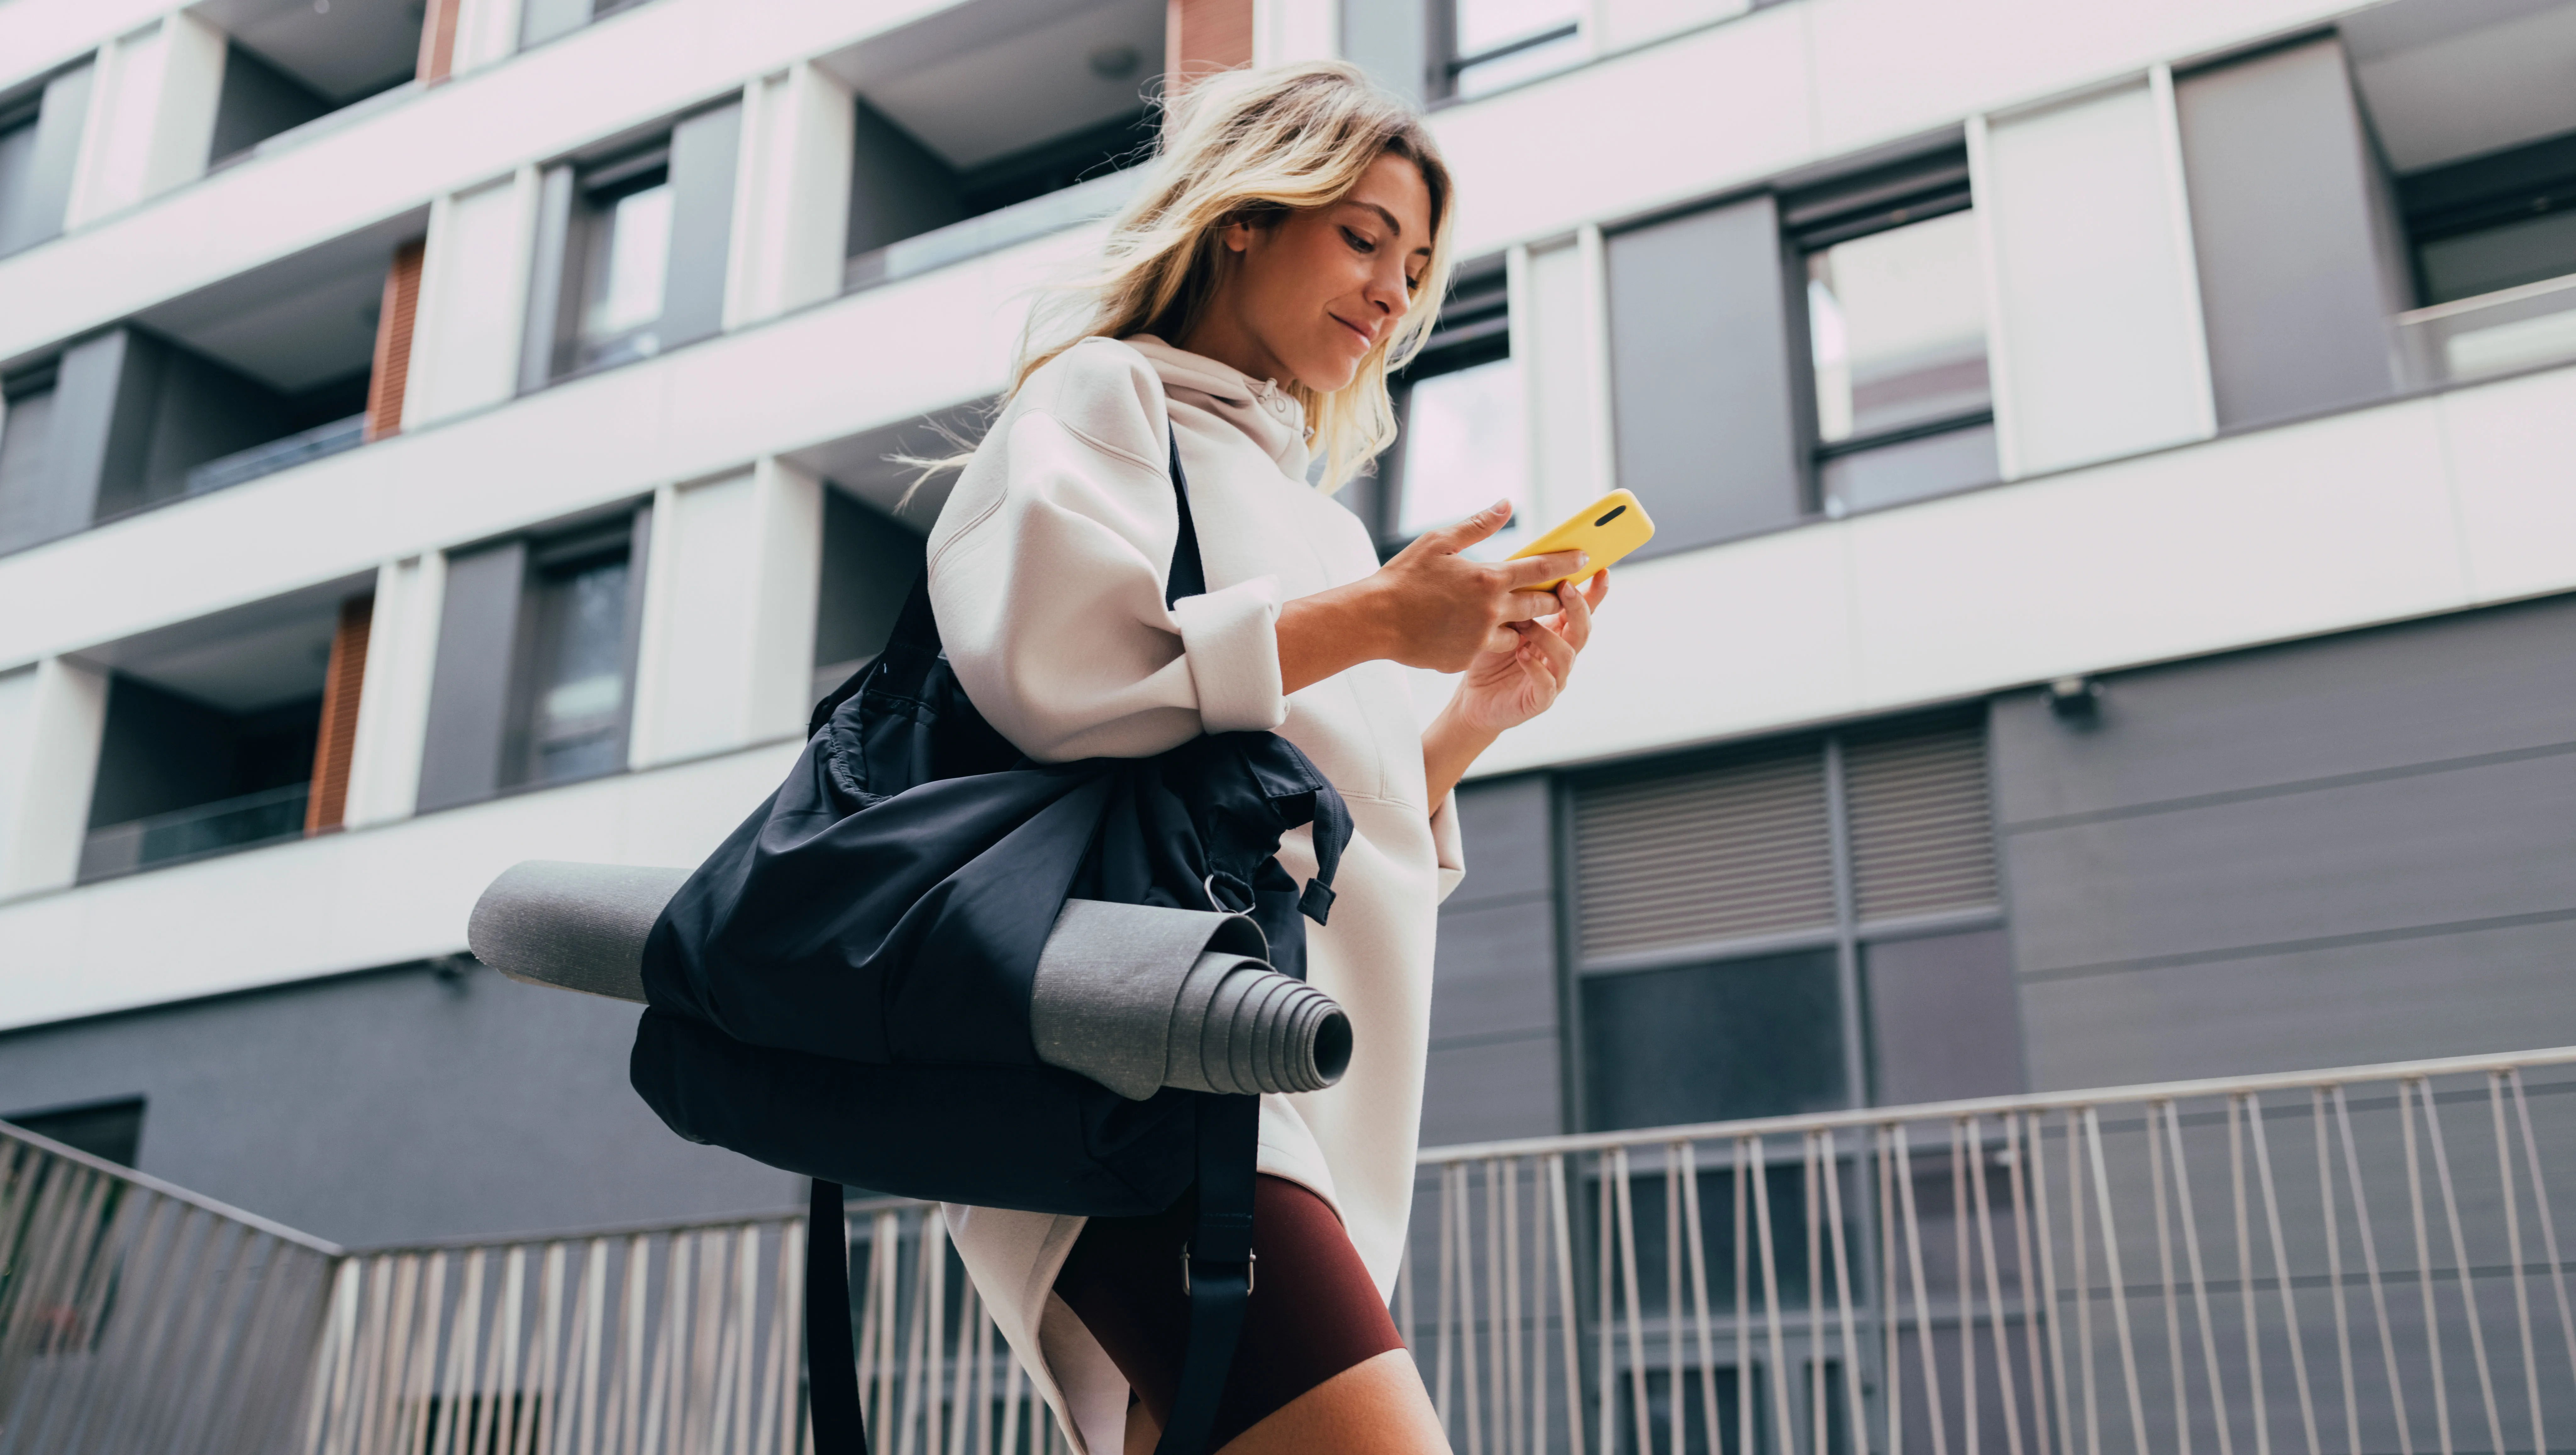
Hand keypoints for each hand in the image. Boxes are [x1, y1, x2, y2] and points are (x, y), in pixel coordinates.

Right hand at [1371, 500, 1589, 671]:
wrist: (1374, 620)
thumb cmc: (1404, 577)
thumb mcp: (1439, 541)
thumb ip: (1478, 525)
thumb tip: (1506, 504)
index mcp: (1488, 579)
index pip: (1540, 569)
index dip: (1567, 563)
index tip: (1586, 558)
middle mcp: (1491, 611)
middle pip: (1539, 606)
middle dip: (1553, 598)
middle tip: (1559, 591)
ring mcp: (1479, 639)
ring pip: (1518, 633)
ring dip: (1521, 623)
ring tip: (1512, 614)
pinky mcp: (1465, 659)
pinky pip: (1488, 649)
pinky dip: (1487, 639)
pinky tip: (1471, 630)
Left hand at [1420, 564, 1608, 807]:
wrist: (1473, 698)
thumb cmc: (1489, 656)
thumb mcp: (1502, 623)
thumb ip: (1518, 602)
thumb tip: (1522, 566)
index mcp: (1556, 632)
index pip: (1581, 610)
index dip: (1594, 592)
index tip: (1602, 570)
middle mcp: (1561, 653)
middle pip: (1582, 629)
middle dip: (1578, 607)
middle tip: (1567, 588)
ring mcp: (1555, 677)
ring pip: (1566, 654)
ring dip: (1547, 636)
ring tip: (1524, 625)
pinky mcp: (1541, 699)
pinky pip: (1547, 683)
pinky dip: (1536, 667)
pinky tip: (1522, 655)